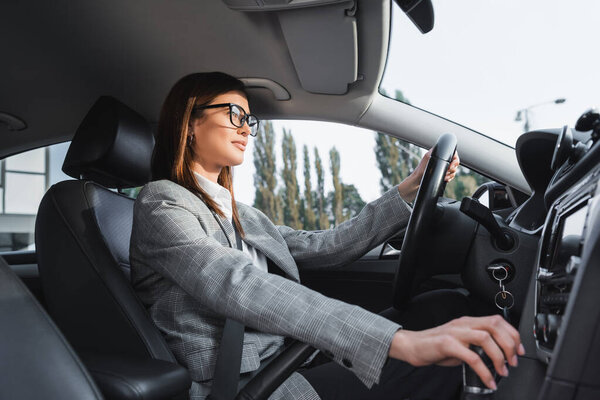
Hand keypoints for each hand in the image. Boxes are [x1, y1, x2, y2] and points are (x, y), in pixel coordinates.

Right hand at [388, 315, 524, 389]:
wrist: (413, 346)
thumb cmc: (436, 346)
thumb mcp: (460, 342)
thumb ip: (476, 345)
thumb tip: (495, 357)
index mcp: (468, 321)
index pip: (497, 320)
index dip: (513, 334)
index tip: (519, 351)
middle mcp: (464, 324)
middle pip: (495, 325)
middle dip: (510, 344)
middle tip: (513, 362)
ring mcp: (455, 333)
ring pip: (486, 338)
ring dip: (499, 356)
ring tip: (502, 371)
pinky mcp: (447, 344)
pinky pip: (472, 357)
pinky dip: (484, 371)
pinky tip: (488, 380)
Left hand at [412, 149, 459, 183]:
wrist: (417, 181)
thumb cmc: (420, 170)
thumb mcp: (427, 158)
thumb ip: (433, 151)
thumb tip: (438, 147)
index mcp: (438, 154)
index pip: (452, 153)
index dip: (455, 159)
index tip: (451, 165)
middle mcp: (441, 160)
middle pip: (455, 162)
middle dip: (453, 168)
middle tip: (447, 171)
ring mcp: (442, 167)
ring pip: (453, 169)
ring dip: (451, 174)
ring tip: (445, 176)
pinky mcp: (442, 174)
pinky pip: (450, 175)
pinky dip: (449, 178)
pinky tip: (445, 179)